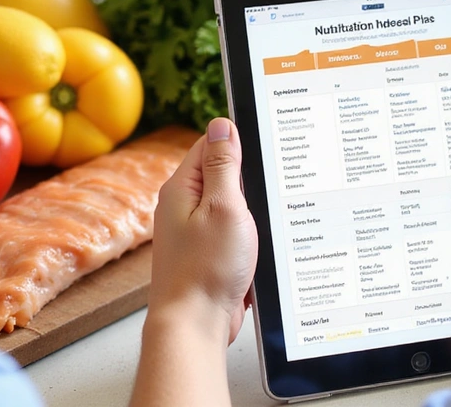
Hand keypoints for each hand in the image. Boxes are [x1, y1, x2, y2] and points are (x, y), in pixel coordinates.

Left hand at [134, 118, 256, 406]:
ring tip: (263, 225)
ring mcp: (193, 233)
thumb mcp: (224, 206)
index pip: (209, 144)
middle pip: (222, 176)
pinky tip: (259, 248)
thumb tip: (221, 125)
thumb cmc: (206, 270)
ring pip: (232, 209)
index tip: (264, 147)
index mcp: (181, 188)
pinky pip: (233, 236)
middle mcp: (182, 208)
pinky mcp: (206, 256)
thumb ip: (223, 165)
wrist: (194, 325)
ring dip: (251, 216)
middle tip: (270, 189)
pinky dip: (248, 241)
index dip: (238, 142)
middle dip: (250, 183)